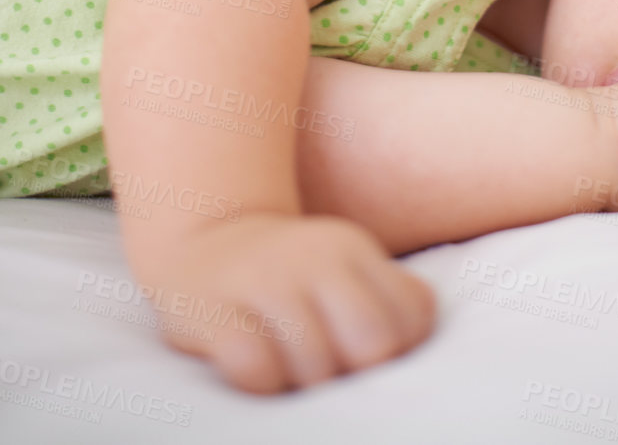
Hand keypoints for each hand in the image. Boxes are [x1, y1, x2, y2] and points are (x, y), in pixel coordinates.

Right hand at [145, 213, 434, 393]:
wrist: (204, 236)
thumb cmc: (290, 275)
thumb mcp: (346, 268)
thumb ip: (390, 299)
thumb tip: (412, 346)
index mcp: (353, 250)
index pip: (413, 316)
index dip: (400, 350)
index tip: (366, 351)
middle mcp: (314, 259)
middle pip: (373, 342)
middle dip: (357, 373)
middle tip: (330, 369)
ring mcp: (263, 281)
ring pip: (314, 364)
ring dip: (303, 382)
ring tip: (288, 366)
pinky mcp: (212, 311)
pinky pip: (255, 368)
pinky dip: (261, 381)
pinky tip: (253, 365)